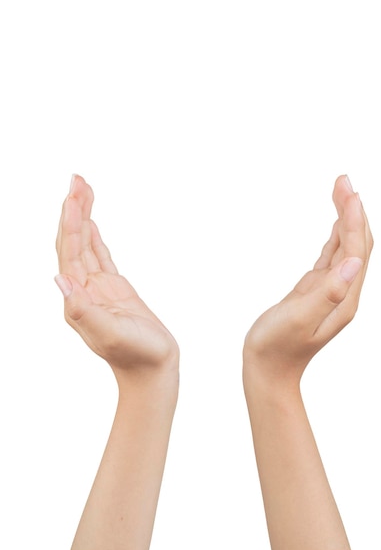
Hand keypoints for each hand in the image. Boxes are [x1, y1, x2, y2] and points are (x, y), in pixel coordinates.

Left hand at [55, 175, 178, 382]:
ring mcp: (98, 289)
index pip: (69, 251)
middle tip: (77, 179)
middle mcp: (82, 290)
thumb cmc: (136, 356)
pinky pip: (99, 256)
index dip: (70, 221)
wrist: (152, 370)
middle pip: (72, 242)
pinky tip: (90, 222)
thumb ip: (82, 310)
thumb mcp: (109, 334)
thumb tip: (59, 279)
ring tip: (83, 189)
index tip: (74, 194)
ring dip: (82, 217)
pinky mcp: (114, 290)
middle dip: (73, 210)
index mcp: (77, 298)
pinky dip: (93, 236)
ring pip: (85, 245)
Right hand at [243, 175, 372, 388]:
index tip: (347, 191)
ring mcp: (330, 290)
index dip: (353, 218)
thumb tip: (354, 261)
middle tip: (342, 179)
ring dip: (345, 218)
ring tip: (340, 190)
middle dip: (353, 210)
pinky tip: (335, 224)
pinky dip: (335, 235)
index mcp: (343, 297)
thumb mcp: (300, 320)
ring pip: (345, 247)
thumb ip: (328, 292)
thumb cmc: (277, 347)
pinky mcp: (315, 291)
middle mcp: (343, 291)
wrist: (268, 370)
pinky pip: (331, 257)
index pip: (356, 249)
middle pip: (356, 243)